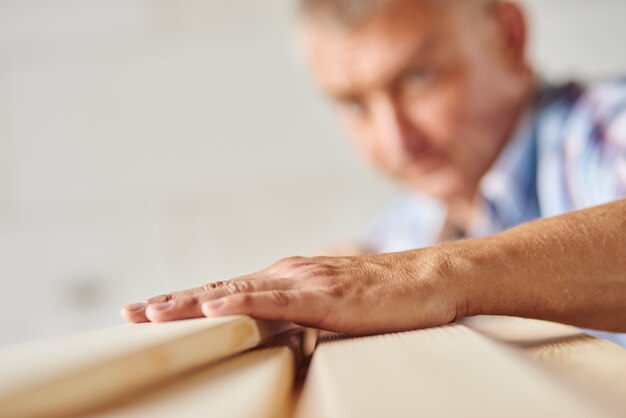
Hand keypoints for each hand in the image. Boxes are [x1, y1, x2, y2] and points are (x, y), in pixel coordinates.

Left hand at [121, 248, 467, 333]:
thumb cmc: (384, 296)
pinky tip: (215, 308)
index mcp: (288, 278)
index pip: (227, 290)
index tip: (151, 310)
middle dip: (173, 302)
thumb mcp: (330, 307)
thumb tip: (274, 333)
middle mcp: (289, 273)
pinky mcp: (325, 295)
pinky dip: (241, 302)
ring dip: (192, 301)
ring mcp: (305, 281)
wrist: (430, 278)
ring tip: (153, 313)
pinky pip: (276, 300)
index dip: (187, 301)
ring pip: (237, 291)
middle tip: (131, 313)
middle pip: (220, 288)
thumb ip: (299, 315)